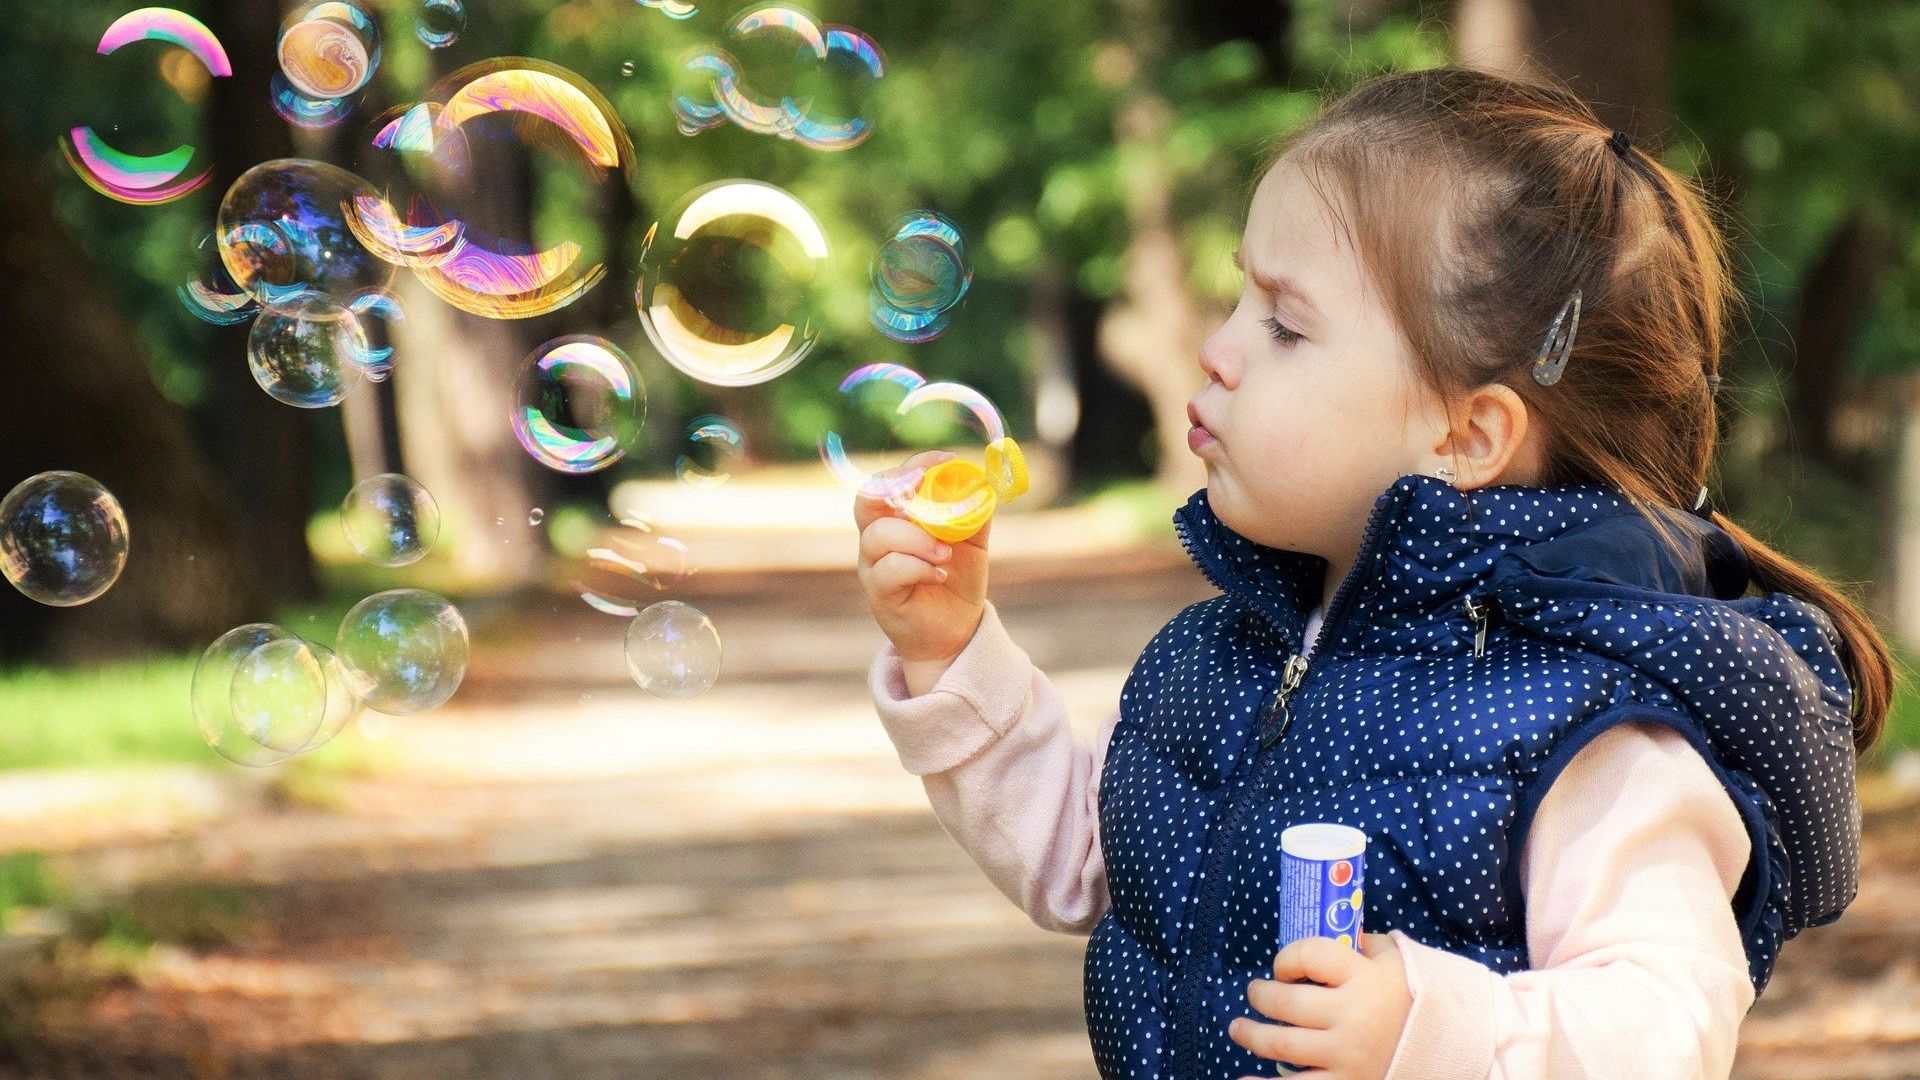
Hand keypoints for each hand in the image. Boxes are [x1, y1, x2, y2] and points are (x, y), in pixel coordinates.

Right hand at [854, 449, 991, 671]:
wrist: (956, 629)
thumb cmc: (957, 578)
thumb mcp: (973, 540)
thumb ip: (974, 510)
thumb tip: (983, 479)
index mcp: (897, 517)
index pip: (891, 480)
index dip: (914, 464)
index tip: (947, 460)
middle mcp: (877, 537)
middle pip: (867, 499)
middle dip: (896, 486)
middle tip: (926, 487)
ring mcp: (873, 566)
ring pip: (879, 536)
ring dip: (917, 538)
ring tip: (946, 552)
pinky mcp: (879, 594)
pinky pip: (888, 570)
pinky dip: (917, 567)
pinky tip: (939, 574)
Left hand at [1228, 932, 1411, 1079]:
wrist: (1454, 1051)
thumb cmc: (1418, 1001)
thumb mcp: (1397, 962)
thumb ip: (1365, 946)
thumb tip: (1336, 935)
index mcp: (1366, 978)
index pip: (1308, 954)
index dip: (1286, 958)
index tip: (1283, 967)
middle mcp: (1353, 1016)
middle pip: (1287, 1001)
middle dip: (1261, 995)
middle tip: (1253, 993)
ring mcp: (1348, 1055)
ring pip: (1282, 1044)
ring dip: (1252, 1035)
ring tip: (1238, 1029)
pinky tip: (1243, 1079)